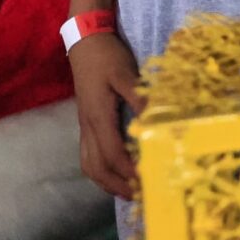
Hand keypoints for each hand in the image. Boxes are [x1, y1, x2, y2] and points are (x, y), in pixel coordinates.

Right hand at [68, 31, 142, 199]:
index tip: (145, 182)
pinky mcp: (86, 122)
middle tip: (137, 196)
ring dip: (106, 180)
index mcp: (98, 117)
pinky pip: (88, 154)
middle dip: (115, 185)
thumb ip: (140, 97)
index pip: (112, 154)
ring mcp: (84, 125)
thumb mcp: (127, 74)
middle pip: (96, 167)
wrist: (86, 43)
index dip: (128, 171)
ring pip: (88, 163)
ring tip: (126, 190)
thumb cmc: (107, 58)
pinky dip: (100, 168)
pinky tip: (115, 171)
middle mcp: (88, 126)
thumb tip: (156, 120)